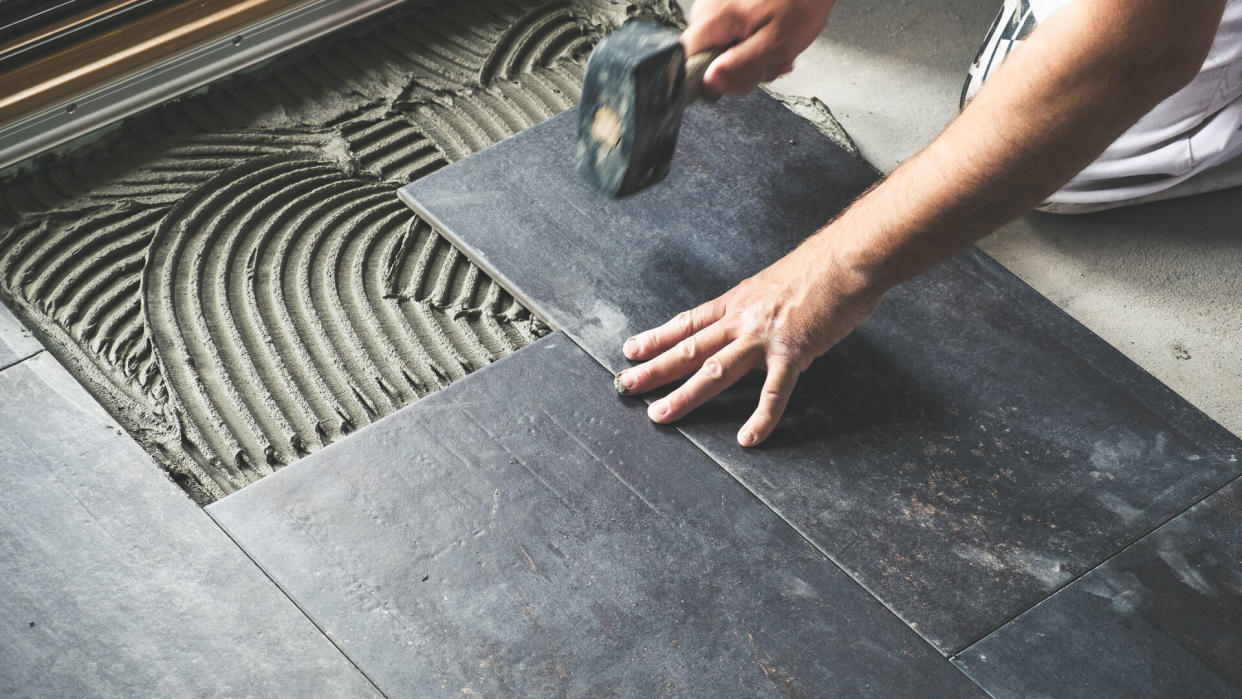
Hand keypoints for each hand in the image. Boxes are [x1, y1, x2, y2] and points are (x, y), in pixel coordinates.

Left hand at [614, 238, 883, 445]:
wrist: (850, 257)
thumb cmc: (821, 267)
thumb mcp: (775, 283)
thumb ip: (758, 307)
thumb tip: (752, 321)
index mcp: (738, 301)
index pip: (688, 322)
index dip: (657, 337)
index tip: (631, 351)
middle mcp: (743, 319)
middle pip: (689, 348)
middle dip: (654, 369)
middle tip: (624, 385)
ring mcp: (765, 336)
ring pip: (714, 370)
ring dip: (684, 395)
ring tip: (659, 415)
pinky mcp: (794, 351)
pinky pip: (773, 392)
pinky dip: (761, 418)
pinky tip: (748, 439)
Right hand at [682, 0, 834, 95]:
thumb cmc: (801, 2)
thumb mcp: (776, 43)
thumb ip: (741, 66)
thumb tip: (710, 85)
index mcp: (714, 19)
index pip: (687, 61)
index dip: (710, 79)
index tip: (738, 80)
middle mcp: (706, 10)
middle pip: (706, 58)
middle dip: (739, 70)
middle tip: (770, 65)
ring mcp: (714, 6)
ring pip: (720, 49)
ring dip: (749, 58)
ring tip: (776, 51)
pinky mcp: (725, 6)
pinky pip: (728, 36)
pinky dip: (750, 43)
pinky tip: (770, 39)